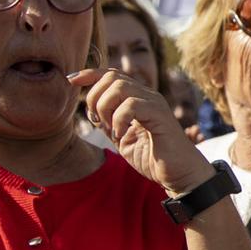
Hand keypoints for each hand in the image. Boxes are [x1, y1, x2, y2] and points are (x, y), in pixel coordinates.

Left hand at [69, 68, 211, 192]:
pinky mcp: (160, 115)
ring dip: (105, 108)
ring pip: (120, 86)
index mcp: (137, 99)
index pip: (111, 74)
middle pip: (112, 76)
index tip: (71, 81)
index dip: (89, 74)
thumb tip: (91, 110)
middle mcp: (147, 96)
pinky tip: (120, 134)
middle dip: (94, 97)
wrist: (180, 175)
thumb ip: (108, 122)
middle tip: (97, 121)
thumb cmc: (153, 158)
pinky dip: (119, 119)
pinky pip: (132, 105)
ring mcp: (155, 103)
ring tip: (110, 129)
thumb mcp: (121, 138)